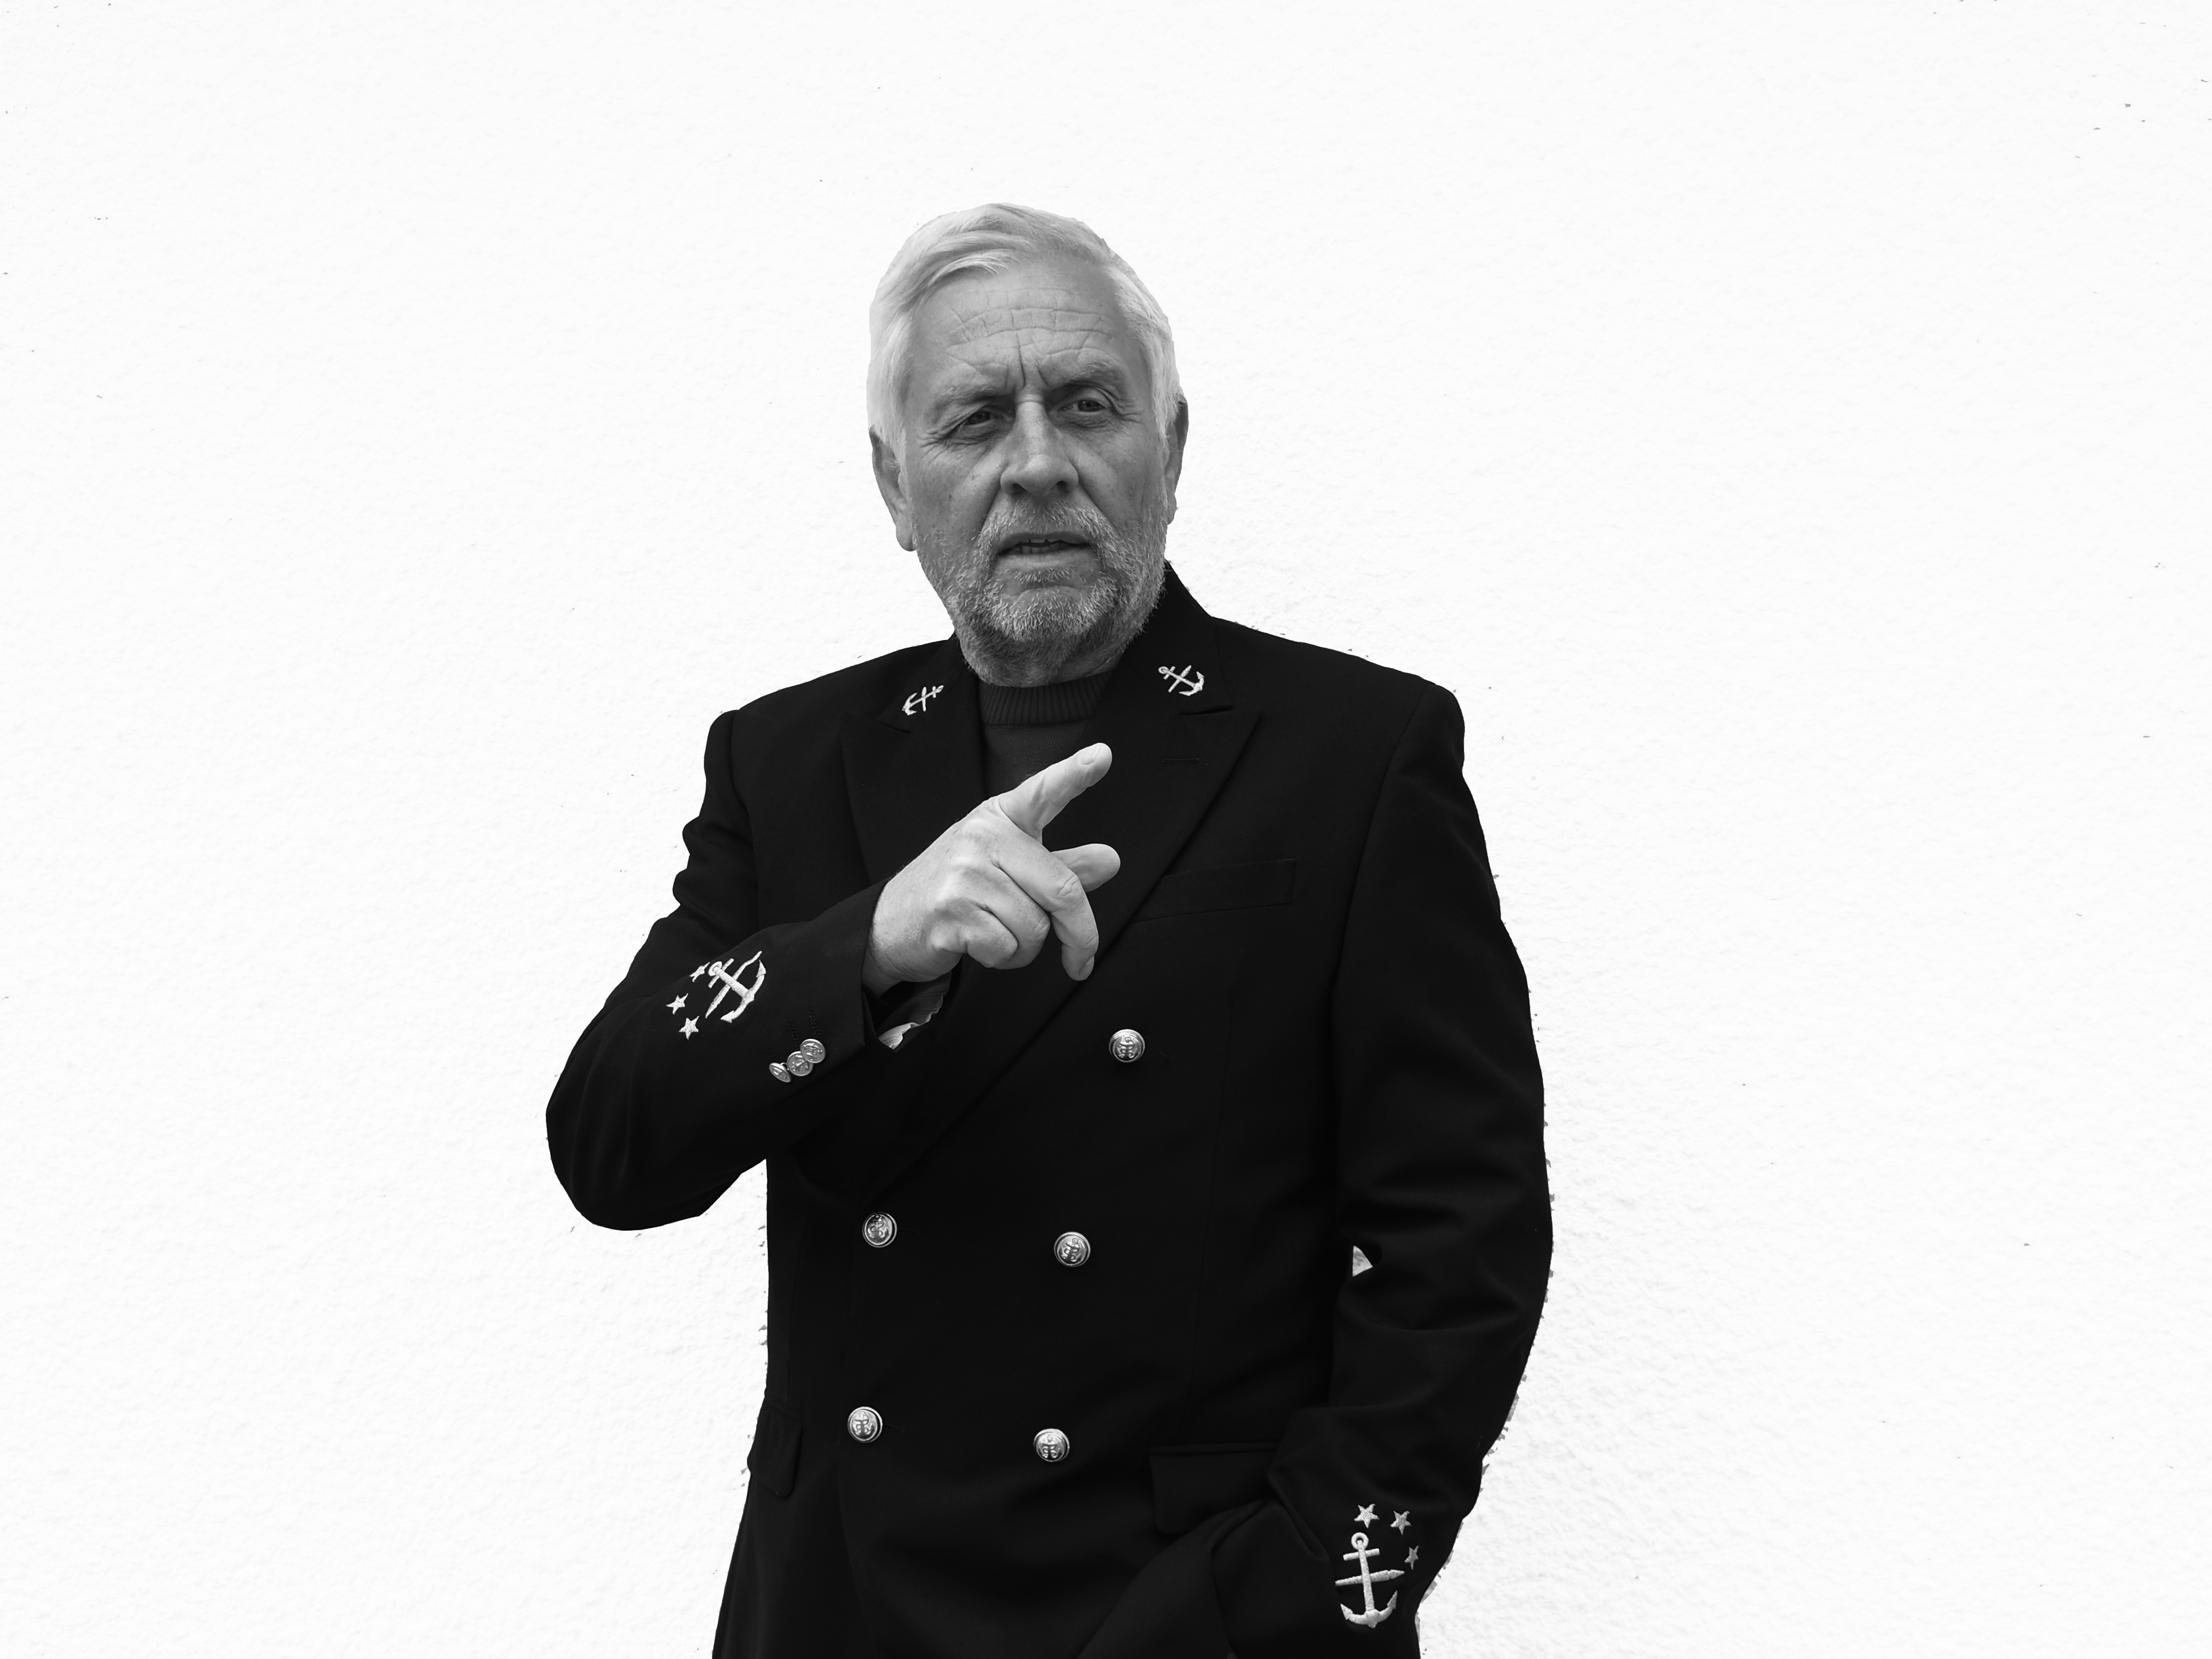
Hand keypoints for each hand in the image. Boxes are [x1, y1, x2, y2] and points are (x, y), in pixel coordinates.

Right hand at [864, 743, 1120, 991]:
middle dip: (1080, 934)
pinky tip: (978, 945)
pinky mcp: (951, 912)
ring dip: (1026, 947)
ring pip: (1035, 927)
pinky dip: (1002, 959)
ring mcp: (963, 873)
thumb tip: (1110, 860)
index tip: (1103, 754)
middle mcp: (982, 837)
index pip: (1042, 792)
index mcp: (1000, 818)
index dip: (1074, 773)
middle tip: (1082, 959)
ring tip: (996, 933)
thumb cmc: (959, 891)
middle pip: (1062, 889)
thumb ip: (1060, 866)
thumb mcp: (1010, 869)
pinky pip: (1008, 948)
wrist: (890, 923)